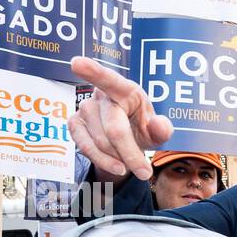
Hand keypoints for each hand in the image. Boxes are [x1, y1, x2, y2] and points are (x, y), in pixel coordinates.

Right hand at [68, 56, 172, 183]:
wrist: (127, 138)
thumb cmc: (142, 127)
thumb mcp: (157, 130)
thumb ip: (162, 129)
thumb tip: (159, 125)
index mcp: (125, 89)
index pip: (109, 79)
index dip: (93, 71)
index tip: (77, 63)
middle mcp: (101, 95)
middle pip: (114, 130)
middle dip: (130, 154)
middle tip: (145, 172)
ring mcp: (84, 108)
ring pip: (100, 142)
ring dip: (118, 159)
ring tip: (129, 161)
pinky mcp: (74, 123)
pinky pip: (85, 147)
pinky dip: (102, 161)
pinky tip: (115, 165)